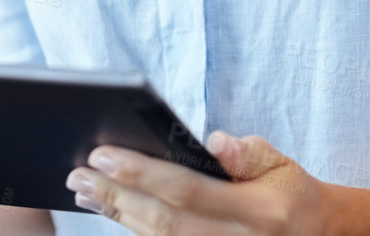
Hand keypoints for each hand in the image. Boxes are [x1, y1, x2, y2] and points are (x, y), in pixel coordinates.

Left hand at [65, 132, 338, 235]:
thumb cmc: (290, 194)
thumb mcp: (280, 163)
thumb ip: (246, 153)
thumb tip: (215, 142)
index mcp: (259, 213)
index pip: (188, 191)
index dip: (140, 173)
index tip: (102, 154)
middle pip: (165, 225)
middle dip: (117, 198)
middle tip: (79, 174)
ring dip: (119, 218)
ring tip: (86, 192)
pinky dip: (138, 232)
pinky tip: (115, 213)